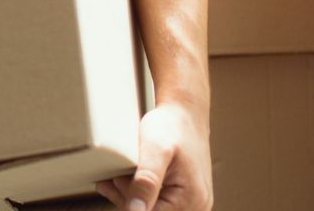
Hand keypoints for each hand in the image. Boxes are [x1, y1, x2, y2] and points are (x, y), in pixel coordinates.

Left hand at [95, 102, 212, 210]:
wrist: (185, 112)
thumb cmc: (172, 126)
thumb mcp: (156, 149)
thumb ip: (146, 182)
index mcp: (191, 199)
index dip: (127, 201)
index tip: (116, 179)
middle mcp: (197, 206)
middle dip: (129, 199)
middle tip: (117, 174)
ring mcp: (193, 204)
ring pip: (154, 209)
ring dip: (132, 197)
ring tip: (121, 174)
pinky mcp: (186, 199)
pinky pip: (160, 204)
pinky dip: (141, 194)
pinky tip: (128, 179)